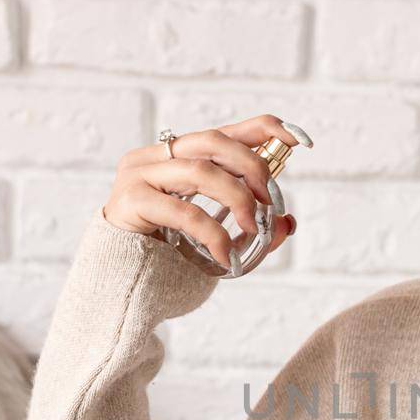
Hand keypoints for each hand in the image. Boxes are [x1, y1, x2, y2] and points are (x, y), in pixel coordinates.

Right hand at [103, 114, 304, 274]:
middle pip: (213, 141)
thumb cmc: (166, 262)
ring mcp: (138, 177)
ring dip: (237, 197)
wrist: (121, 290)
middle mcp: (155, 158)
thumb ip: (250, 229)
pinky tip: (225, 255)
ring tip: (253, 226)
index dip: (262, 129)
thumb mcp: (218, 241)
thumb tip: (288, 223)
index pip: (223, 132)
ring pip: (200, 170)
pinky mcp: (129, 203)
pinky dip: (212, 232)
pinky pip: (183, 211)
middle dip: (252, 166)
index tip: (297, 139)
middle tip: (272, 199)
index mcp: (176, 159)